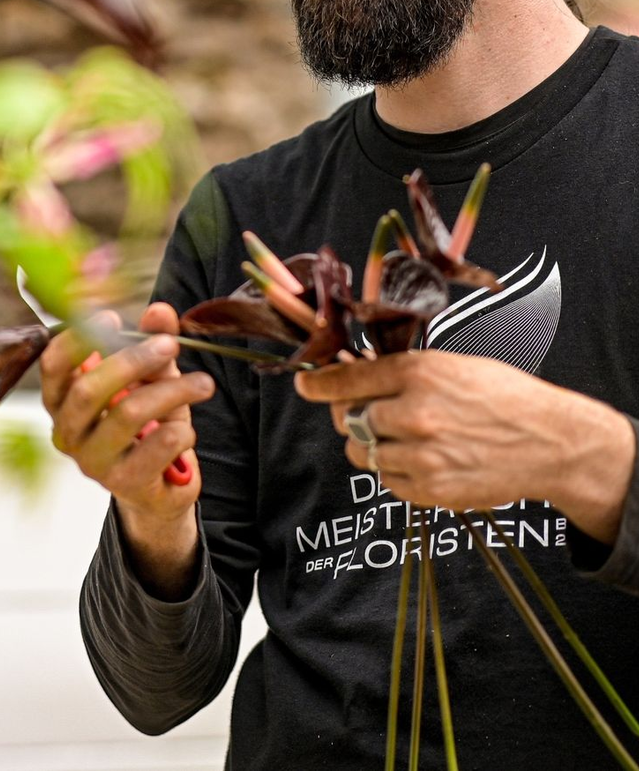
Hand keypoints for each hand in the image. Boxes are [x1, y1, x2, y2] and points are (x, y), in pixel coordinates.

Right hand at [40, 303, 213, 517]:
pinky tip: (186, 430)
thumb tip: (159, 311)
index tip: (112, 317)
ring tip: (204, 383)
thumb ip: (152, 342)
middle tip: (170, 345)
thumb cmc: (145, 424)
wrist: (158, 484)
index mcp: (62, 400)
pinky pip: (157, 446)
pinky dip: (180, 431)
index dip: (77, 339)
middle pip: (89, 390)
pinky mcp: (124, 483)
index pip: (52, 366)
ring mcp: (93, 461)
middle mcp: (68, 432)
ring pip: (128, 414)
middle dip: (134, 361)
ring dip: (172, 391)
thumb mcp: (149, 378)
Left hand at [295, 349, 634, 541]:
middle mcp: (414, 414)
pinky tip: (423, 459)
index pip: (346, 379)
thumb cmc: (502, 397)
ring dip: (374, 447)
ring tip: (408, 438)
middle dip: (355, 417)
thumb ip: (399, 372)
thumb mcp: (450, 366)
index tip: (305, 386)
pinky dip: (395, 472)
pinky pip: (387, 481)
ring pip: (362, 454)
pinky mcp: (431, 490)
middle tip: (376, 414)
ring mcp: (421, 456)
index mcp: (418, 373)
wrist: (551, 443)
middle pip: (349, 420)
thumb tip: (350, 374)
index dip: (319, 384)